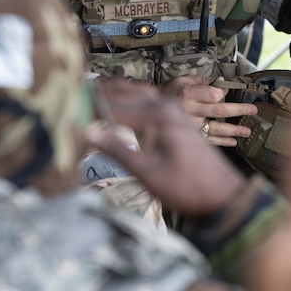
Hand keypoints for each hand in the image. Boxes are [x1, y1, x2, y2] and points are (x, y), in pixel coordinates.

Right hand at [86, 78, 245, 215]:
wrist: (225, 198)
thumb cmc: (186, 188)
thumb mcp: (147, 172)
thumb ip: (116, 150)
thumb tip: (85, 130)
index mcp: (156, 117)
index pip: (112, 107)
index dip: (88, 108)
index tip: (66, 108)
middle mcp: (166, 107)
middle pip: (125, 94)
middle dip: (99, 93)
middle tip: (72, 92)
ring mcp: (175, 112)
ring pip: (139, 94)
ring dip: (116, 93)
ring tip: (92, 92)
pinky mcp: (179, 121)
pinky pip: (149, 101)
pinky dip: (131, 100)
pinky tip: (122, 106)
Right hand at [159, 74, 254, 146]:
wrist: (148, 110)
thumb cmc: (169, 92)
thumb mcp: (182, 80)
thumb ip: (202, 80)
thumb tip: (221, 81)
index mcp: (188, 94)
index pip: (212, 94)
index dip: (224, 92)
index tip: (228, 90)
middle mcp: (190, 110)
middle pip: (218, 110)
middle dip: (238, 110)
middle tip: (253, 109)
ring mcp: (190, 125)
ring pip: (215, 128)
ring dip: (233, 130)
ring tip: (247, 131)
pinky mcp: (189, 135)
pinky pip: (208, 140)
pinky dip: (221, 142)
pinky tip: (233, 142)